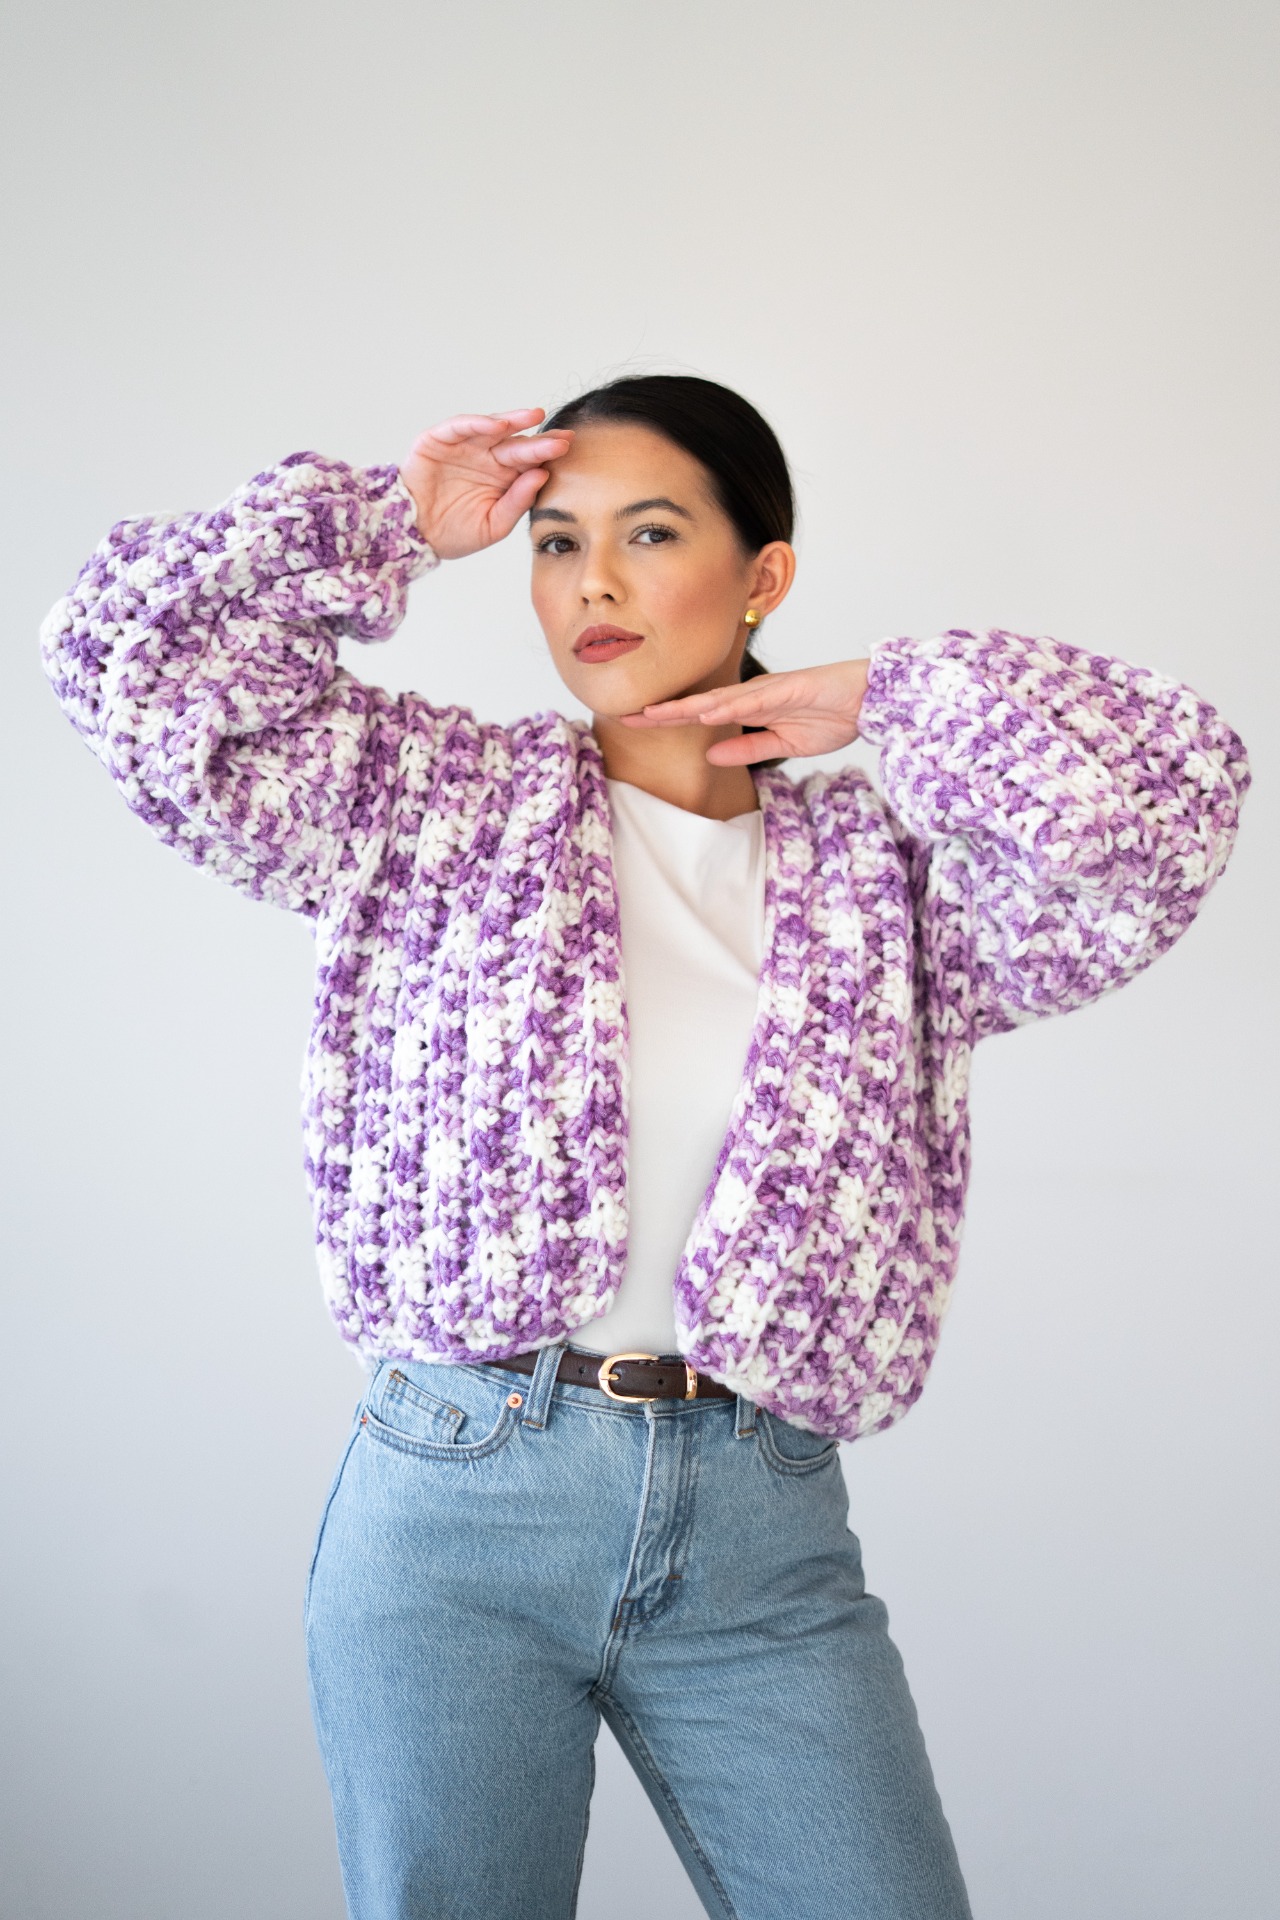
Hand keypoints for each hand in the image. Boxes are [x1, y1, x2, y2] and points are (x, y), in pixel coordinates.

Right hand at [399, 409, 573, 559]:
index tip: (568, 449)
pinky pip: (461, 426)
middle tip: (561, 437)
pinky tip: (498, 425)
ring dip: (514, 421)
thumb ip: (517, 502)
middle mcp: (486, 458)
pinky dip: (479, 423)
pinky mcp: (439, 439)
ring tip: (535, 417)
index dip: (547, 454)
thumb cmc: (453, 533)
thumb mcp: (493, 524)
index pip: (530, 462)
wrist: (413, 535)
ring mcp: (464, 446)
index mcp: (502, 478)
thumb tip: (543, 476)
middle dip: (539, 440)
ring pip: (493, 428)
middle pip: (517, 444)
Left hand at [620, 659, 871, 763]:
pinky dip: (729, 705)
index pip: (701, 714)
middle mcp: (752, 695)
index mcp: (749, 708)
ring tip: (654, 714)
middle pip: (699, 703)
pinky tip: (707, 711)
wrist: (867, 701)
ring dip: (686, 706)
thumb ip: (748, 748)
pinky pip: (754, 699)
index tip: (636, 724)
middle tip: (626, 716)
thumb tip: (712, 754)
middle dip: (663, 711)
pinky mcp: (789, 688)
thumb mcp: (783, 743)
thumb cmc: (831, 716)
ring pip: (718, 698)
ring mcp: (769, 690)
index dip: (668, 719)